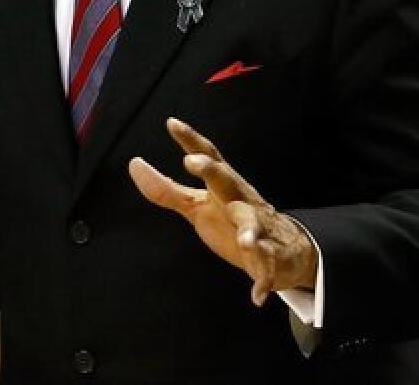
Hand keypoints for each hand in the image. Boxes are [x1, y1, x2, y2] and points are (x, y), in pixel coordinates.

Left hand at [129, 118, 316, 305]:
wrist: (284, 249)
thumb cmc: (231, 218)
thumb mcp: (196, 204)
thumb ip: (165, 188)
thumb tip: (134, 164)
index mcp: (224, 187)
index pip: (208, 158)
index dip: (190, 140)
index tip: (171, 123)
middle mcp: (240, 201)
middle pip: (228, 181)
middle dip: (213, 171)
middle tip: (193, 162)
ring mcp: (257, 227)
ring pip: (253, 224)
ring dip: (249, 230)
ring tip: (245, 241)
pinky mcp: (270, 257)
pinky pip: (267, 268)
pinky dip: (263, 281)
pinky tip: (257, 296)